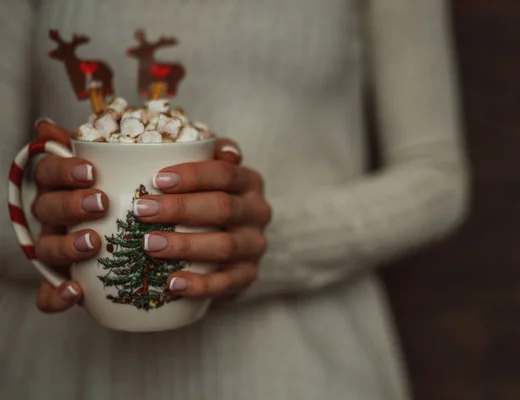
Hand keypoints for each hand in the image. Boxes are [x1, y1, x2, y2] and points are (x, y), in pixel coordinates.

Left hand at [31, 119, 247, 311]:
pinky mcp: (248, 276)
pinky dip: (202, 284)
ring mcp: (255, 244)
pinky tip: (173, 284)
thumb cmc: (192, 204)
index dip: (192, 173)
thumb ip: (133, 151)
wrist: (224, 247)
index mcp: (245, 180)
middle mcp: (256, 209)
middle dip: (182, 208)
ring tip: (150, 246)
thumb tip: (50, 126)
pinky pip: (230, 282)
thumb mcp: (181, 174)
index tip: (154, 179)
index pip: (224, 170)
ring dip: (188, 245)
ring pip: (227, 245)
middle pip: (223, 206)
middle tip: (142, 212)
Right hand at [32, 119, 105, 311]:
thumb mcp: (112, 170)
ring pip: (45, 248)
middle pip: (46, 208)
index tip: (91, 171)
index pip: (48, 172)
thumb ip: (88, 149)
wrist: (136, 244)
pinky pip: (48, 293)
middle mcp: (53, 217)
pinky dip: (56, 295)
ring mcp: (55, 248)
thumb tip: (46, 124)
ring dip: (66, 245)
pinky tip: (75, 292)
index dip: (64, 170)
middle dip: (71, 205)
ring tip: (93, 243)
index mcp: (61, 188)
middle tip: (101, 203)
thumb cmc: (122, 199)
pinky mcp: (61, 281)